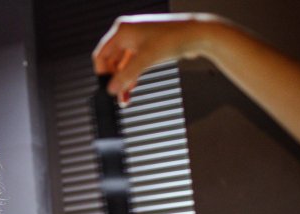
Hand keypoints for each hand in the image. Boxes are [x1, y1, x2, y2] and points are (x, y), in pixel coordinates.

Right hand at [92, 13, 222, 105]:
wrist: (198, 35)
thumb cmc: (173, 39)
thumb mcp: (145, 60)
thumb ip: (126, 76)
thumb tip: (111, 90)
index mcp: (122, 30)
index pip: (101, 55)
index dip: (102, 74)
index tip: (107, 88)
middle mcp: (127, 33)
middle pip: (111, 61)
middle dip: (114, 79)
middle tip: (118, 96)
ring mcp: (137, 40)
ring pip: (122, 64)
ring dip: (123, 80)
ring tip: (125, 97)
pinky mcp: (146, 46)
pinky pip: (133, 63)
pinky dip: (132, 75)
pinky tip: (132, 88)